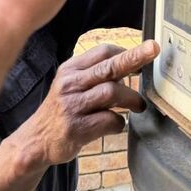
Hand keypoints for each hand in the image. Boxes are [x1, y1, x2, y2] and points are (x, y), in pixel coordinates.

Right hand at [12, 41, 158, 168]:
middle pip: (109, 67)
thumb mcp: (71, 84)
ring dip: (132, 98)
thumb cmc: (62, 110)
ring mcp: (72, 106)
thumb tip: (130, 64)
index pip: (102, 52)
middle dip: (134, 57)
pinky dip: (119, 122)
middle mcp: (70, 84)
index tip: (143, 53)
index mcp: (70, 70)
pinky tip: (117, 124)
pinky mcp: (77, 128)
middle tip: (154, 49)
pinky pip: (109, 120)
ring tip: (139, 105)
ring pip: (112, 92)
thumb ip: (94, 74)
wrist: (36, 141)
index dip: (126, 51)